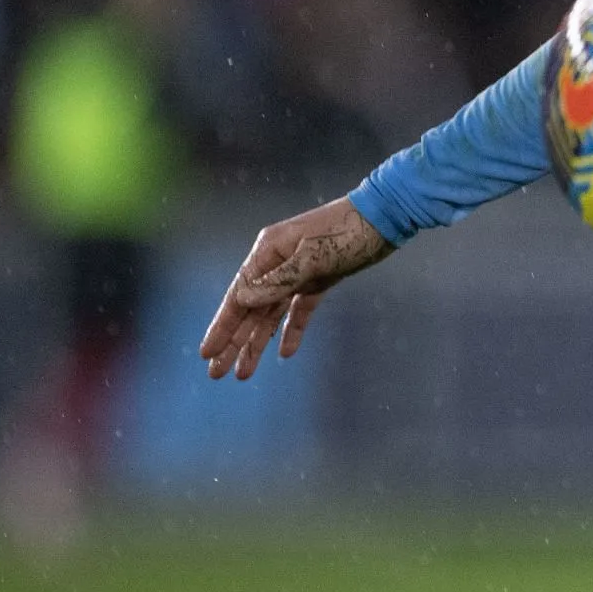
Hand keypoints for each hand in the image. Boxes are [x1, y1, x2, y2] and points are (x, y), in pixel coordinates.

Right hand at [199, 197, 392, 380]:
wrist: (384, 218)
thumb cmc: (347, 232)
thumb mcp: (313, 256)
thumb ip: (279, 280)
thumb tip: (243, 300)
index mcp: (269, 251)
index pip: (239, 295)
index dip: (222, 326)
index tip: (208, 352)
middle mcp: (278, 263)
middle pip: (250, 309)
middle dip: (233, 341)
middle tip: (217, 373)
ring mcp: (298, 272)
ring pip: (271, 313)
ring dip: (257, 341)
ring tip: (243, 372)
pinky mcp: (319, 280)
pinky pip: (300, 309)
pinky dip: (292, 329)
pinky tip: (284, 351)